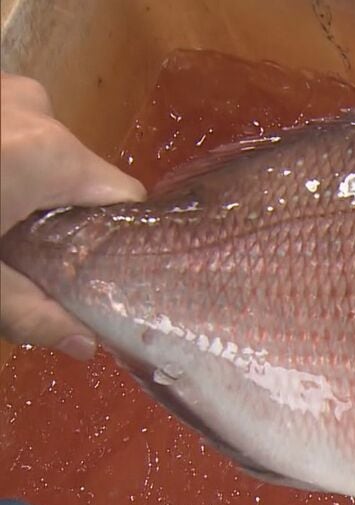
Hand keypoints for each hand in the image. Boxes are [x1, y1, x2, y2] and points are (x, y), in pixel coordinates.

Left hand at [0, 72, 144, 357]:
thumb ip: (31, 312)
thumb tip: (85, 346)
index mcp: (51, 155)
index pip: (123, 198)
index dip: (110, 239)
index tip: (86, 269)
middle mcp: (37, 110)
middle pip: (79, 175)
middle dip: (55, 215)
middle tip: (19, 253)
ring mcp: (3, 90)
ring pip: (41, 151)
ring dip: (21, 186)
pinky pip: (9, 129)